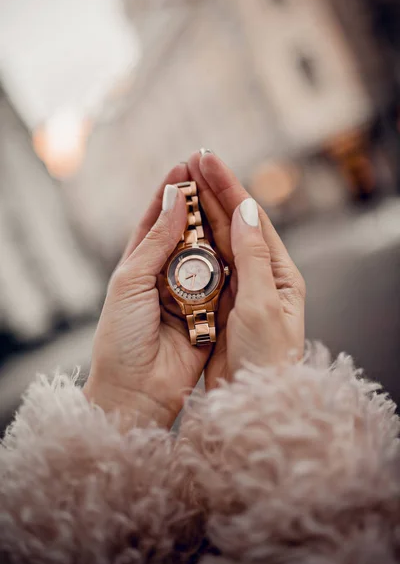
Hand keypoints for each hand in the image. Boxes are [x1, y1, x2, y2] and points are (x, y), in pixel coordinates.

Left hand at [84, 164, 210, 430]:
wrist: (138, 390)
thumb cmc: (122, 336)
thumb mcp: (131, 281)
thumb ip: (156, 242)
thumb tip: (174, 199)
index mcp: (137, 266)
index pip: (154, 220)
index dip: (169, 193)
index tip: (184, 166)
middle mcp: (164, 276)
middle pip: (184, 232)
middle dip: (196, 203)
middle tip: (211, 172)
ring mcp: (189, 293)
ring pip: (207, 252)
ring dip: (215, 225)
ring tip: (227, 195)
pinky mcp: (211, 311)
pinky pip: (223, 279)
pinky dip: (230, 259)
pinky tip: (239, 236)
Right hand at [186, 151, 304, 387]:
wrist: (251, 402)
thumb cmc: (265, 358)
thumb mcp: (261, 304)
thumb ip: (253, 257)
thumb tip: (245, 209)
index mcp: (279, 274)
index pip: (252, 219)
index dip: (229, 187)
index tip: (207, 160)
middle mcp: (260, 277)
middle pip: (233, 226)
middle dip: (213, 192)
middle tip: (191, 160)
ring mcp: (238, 290)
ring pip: (216, 243)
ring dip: (200, 213)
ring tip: (183, 184)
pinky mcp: (217, 306)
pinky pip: (203, 267)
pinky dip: (190, 245)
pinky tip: (177, 227)